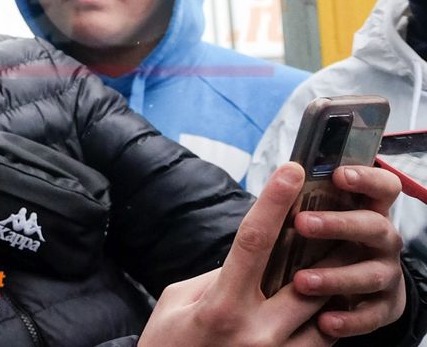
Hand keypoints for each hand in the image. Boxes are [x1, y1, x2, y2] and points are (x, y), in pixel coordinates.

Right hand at [139, 163, 331, 346]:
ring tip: (332, 262)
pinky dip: (323, 320)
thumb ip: (217, 276)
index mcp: (221, 305)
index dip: (273, 202)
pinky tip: (318, 303)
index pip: (253, 242)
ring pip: (323, 315)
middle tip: (332, 218)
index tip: (291, 170)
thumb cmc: (168, 343)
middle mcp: (254, 333)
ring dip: (328, 287)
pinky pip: (321, 344)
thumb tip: (251, 255)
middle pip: (306, 279)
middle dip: (323, 247)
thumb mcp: (179, 300)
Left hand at [289, 165, 404, 337]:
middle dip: (340, 224)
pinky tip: (323, 320)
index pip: (382, 187)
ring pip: (372, 274)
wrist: (340, 290)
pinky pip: (373, 315)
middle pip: (376, 226)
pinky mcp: (384, 308)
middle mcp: (383, 240)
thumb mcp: (316, 220)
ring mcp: (386, 273)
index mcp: (367, 210)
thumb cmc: (320, 243)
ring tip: (301, 281)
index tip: (338, 175)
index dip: (367, 178)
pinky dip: (349, 319)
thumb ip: (306, 203)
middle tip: (302, 223)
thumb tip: (282, 177)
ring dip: (336, 276)